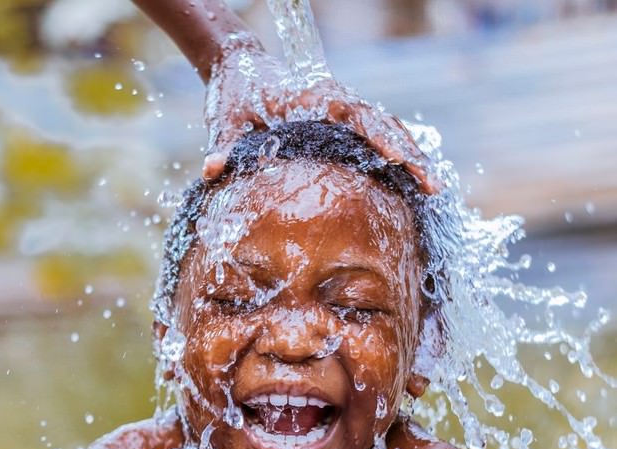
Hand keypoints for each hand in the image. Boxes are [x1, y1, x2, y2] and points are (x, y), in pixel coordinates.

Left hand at [202, 40, 439, 193]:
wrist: (238, 67)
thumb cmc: (234, 93)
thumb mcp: (225, 120)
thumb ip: (223, 146)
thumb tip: (210, 171)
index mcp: (315, 97)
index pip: (355, 116)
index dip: (379, 136)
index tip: (400, 157)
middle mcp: (336, 100)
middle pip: (384, 124)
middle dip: (410, 154)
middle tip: (432, 185)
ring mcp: (342, 109)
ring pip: (387, 128)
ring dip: (411, 154)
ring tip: (433, 186)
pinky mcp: (341, 120)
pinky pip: (377, 134)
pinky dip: (397, 151)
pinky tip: (410, 178)